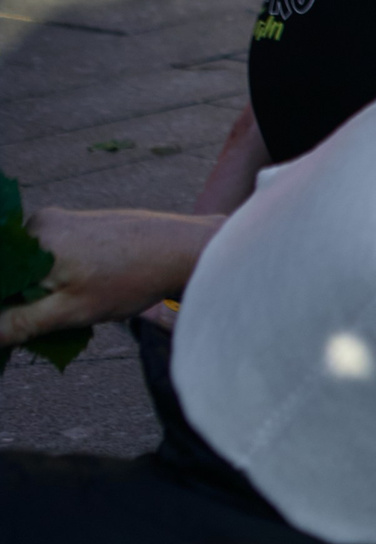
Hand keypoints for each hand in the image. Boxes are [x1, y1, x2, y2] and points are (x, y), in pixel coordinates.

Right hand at [2, 209, 223, 344]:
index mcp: (34, 235)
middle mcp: (42, 221)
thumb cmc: (133, 278)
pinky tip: (87, 289)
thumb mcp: (69, 310)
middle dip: (22, 301)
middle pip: (12, 272)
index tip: (22, 323)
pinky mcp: (82, 225)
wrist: (188, 250)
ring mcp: (64, 220)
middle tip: (52, 319)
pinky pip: (53, 257)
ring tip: (78, 302)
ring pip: (33, 267)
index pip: (0, 277)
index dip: (7, 306)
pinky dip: (59, 278)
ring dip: (42, 291)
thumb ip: (17, 323)